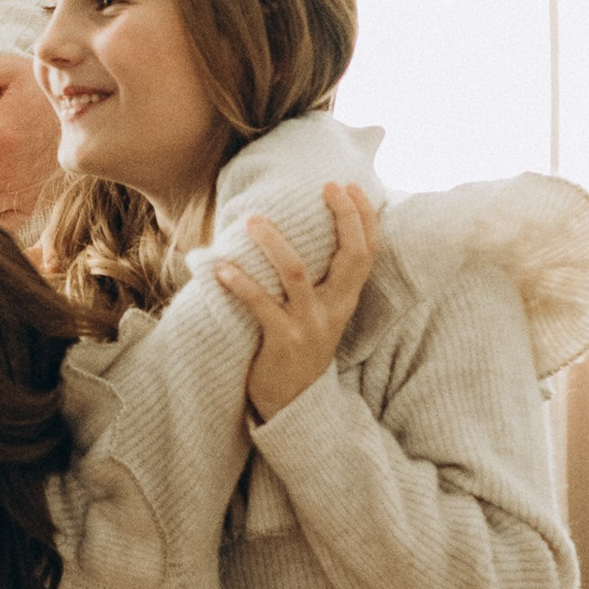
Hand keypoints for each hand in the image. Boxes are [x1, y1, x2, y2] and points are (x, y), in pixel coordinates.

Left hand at [216, 185, 379, 420]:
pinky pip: (261, 306)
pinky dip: (240, 284)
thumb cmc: (299, 346)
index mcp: (346, 298)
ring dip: (274, 244)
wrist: (292, 403)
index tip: (349, 185)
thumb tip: (303, 230)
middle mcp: (335, 308)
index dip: (364, 217)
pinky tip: (221, 267)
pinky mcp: (283, 341)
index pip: (368, 251)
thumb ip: (321, 279)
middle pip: (351, 256)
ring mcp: (310, 325)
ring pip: (298, 275)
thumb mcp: (321, 312)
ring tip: (252, 220)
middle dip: (344, 218)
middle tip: (327, 187)